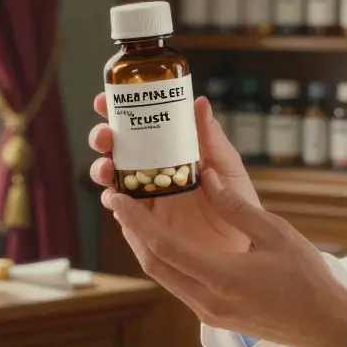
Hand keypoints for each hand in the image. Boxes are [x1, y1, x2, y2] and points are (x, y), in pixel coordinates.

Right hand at [88, 93, 254, 254]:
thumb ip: (212, 138)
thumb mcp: (228, 166)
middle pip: (117, 149)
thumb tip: (200, 102)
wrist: (244, 246)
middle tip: (104, 135)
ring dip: (102, 168)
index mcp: (171, 151)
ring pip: (112, 178)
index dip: (116, 111)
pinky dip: (112, 201)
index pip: (138, 125)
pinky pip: (120, 210)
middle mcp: (152, 171)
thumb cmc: (238, 203)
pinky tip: (115, 196)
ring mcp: (145, 196)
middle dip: (103, 137)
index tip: (103, 101)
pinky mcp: (143, 223)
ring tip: (107, 168)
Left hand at [105, 173, 346, 346]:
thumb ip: (236, 206)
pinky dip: (165, 258)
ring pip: (163, 275)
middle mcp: (207, 300)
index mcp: (222, 278)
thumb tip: (207, 178)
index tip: (116, 197)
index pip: (163, 246)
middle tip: (117, 201)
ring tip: (135, 216)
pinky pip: (178, 283)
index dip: (135, 220)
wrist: (323, 325)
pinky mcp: (213, 316)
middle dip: (131, 231)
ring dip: (145, 245)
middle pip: (153, 263)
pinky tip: (164, 239)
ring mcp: (208, 313)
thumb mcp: (275, 233)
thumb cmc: (306, 278)